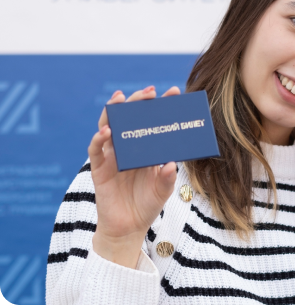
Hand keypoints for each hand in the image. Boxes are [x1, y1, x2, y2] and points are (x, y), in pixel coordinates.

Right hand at [88, 85, 180, 267]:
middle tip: (149, 92)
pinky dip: (98, 139)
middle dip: (138, 102)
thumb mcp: (162, 190)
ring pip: (109, 126)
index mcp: (145, 148)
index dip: (160, 106)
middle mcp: (127, 147)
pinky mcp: (99, 169)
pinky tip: (106, 132)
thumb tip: (170, 164)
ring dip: (114, 111)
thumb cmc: (147, 204)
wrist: (129, 228)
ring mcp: (112, 156)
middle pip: (129, 118)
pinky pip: (96, 151)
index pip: (151, 121)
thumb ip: (167, 178)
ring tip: (120, 98)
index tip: (173, 92)